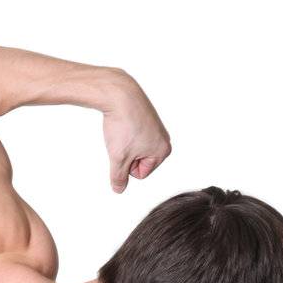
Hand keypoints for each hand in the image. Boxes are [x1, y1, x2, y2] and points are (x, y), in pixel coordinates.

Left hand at [102, 73, 171, 192]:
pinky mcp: (148, 118)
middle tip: (123, 138)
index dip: (127, 166)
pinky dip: (126, 131)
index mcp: (162, 151)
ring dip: (125, 144)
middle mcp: (164, 139)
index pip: (140, 174)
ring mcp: (157, 127)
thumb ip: (118, 178)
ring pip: (135, 148)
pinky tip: (123, 121)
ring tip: (123, 129)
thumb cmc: (123, 125)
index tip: (125, 149)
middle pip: (139, 162)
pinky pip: (134, 135)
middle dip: (127, 155)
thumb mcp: (118, 158)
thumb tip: (118, 189)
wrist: (120, 94)